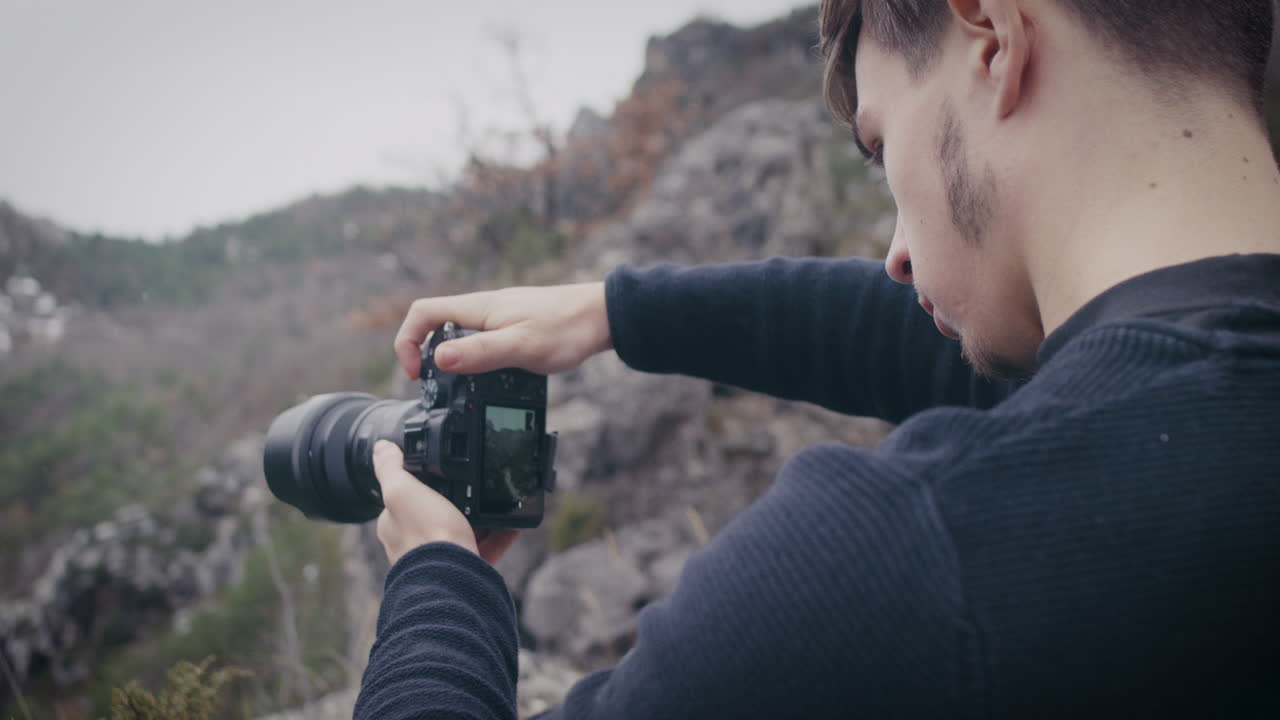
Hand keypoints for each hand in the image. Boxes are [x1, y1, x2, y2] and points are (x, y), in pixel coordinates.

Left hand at [373, 440, 519, 564]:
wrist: (452, 578)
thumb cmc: (424, 536)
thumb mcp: (402, 491)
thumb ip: (390, 468)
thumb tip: (381, 447)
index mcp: (396, 525)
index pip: (405, 498)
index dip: (421, 483)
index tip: (442, 471)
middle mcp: (415, 544)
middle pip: (438, 514)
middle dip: (456, 501)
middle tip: (474, 484)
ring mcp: (441, 557)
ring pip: (464, 530)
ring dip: (481, 517)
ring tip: (498, 500)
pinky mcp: (465, 568)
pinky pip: (486, 547)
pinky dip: (500, 535)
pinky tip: (513, 524)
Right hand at [393, 281, 610, 378]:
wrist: (602, 317)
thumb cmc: (566, 328)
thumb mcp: (521, 347)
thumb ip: (481, 353)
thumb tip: (438, 359)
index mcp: (478, 309)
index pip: (422, 313)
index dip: (407, 342)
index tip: (415, 374)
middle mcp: (483, 309)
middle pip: (435, 325)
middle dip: (424, 354)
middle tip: (433, 387)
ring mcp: (498, 317)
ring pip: (458, 335)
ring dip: (450, 360)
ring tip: (458, 388)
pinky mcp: (513, 327)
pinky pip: (481, 341)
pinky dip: (474, 360)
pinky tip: (490, 380)